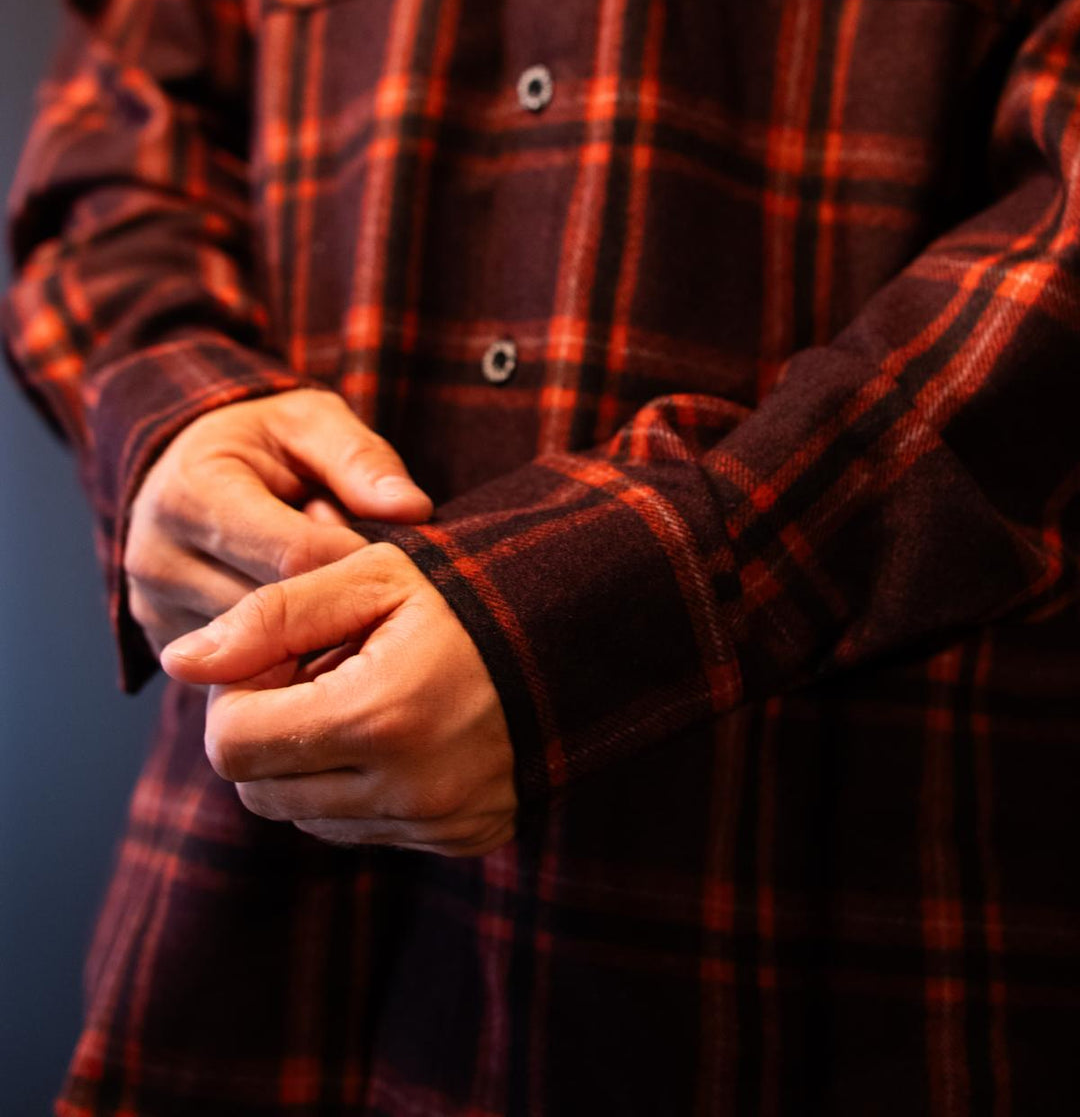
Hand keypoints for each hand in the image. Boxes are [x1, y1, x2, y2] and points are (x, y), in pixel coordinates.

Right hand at [124, 389, 432, 655]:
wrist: (188, 464)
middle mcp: (158, 558)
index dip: (355, 561)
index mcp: (191, 493)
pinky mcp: (167, 643)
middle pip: (275, 611)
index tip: (394, 560)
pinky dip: (285, 652)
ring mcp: (156, 608)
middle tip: (372, 581)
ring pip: (259, 651)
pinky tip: (311, 623)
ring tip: (338, 595)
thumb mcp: (314, 423)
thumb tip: (412, 509)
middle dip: (334, 598)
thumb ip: (362, 460)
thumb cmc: (262, 440)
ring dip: (312, 631)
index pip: (292, 555)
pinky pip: (241, 669)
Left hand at [159, 544, 517, 857]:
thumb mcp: (370, 578)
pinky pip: (364, 832)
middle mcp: (411, 788)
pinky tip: (399, 729)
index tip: (281, 655)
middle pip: (259, 791)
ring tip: (362, 696)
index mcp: (382, 714)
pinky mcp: (464, 839)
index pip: (232, 744)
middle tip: (317, 672)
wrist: (584, 630)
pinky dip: (358, 787)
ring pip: (306, 819)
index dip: (236, 694)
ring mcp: (440, 822)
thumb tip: (179, 661)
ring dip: (310, 762)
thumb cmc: (470, 589)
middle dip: (266, 730)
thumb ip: (270, 616)